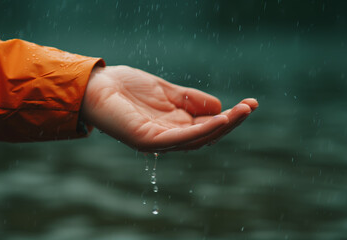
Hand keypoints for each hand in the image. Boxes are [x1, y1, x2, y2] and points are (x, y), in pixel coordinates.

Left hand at [81, 65, 257, 151]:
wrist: (95, 85)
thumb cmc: (127, 88)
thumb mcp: (167, 92)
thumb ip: (190, 100)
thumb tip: (219, 107)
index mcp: (174, 126)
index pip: (207, 127)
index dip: (229, 117)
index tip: (249, 104)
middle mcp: (169, 137)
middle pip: (206, 135)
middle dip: (231, 122)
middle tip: (250, 107)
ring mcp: (158, 141)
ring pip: (197, 139)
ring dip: (221, 127)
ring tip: (241, 112)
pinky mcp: (147, 140)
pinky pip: (179, 138)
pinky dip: (200, 131)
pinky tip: (219, 120)